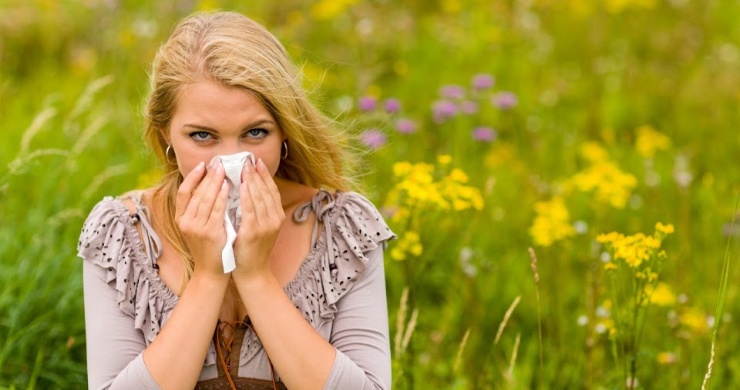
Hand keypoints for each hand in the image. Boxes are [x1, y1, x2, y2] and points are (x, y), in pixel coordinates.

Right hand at [175, 160, 229, 279]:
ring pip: (205, 199)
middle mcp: (185, 222)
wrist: (211, 271)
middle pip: (196, 192)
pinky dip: (222, 197)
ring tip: (223, 170)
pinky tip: (228, 187)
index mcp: (181, 218)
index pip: (183, 192)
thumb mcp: (198, 226)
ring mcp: (196, 228)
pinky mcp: (209, 233)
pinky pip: (216, 210)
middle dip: (208, 176)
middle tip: (218, 163)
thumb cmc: (208, 247)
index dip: (192, 177)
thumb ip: (200, 209)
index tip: (202, 165)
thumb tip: (209, 184)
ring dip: (215, 182)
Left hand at [232, 158, 284, 280]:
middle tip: (247, 160)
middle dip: (256, 174)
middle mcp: (275, 219)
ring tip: (243, 167)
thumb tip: (249, 188)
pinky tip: (241, 185)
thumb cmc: (251, 248)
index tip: (257, 161)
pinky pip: (250, 209)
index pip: (272, 190)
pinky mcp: (254, 232)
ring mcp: (266, 225)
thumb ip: (258, 210)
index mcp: (277, 216)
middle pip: (266, 190)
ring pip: (259, 197)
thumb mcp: (260, 226)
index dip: (265, 175)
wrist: (251, 271)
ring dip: (250, 180)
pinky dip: (246, 196)